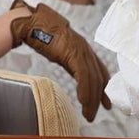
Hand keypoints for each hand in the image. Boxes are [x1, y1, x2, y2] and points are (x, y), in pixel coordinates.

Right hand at [9, 0, 111, 120]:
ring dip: (91, 99)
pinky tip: (83, 101)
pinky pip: (83, 75)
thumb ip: (71, 62)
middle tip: (93, 114)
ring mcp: (81, 50)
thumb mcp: (62, 52)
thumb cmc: (44, 36)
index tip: (106, 103)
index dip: (104, 89)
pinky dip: (85, 90)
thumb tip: (76, 74)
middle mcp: (86, 49)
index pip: (100, 72)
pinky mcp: (73, 52)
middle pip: (99, 78)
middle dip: (98, 98)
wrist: (33, 24)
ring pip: (92, 79)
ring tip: (88, 114)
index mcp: (85, 49)